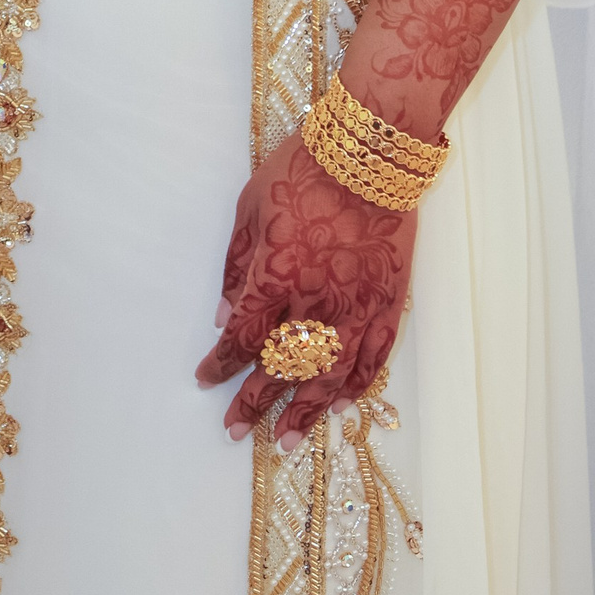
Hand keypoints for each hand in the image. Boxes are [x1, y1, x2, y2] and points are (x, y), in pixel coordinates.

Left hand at [194, 132, 413, 447]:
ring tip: (287, 441)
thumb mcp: (249, 208)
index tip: (205, 379)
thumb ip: (236, 267)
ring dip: (305, 413)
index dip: (220, 364)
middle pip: (280, 369)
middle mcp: (314, 304)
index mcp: (274, 278)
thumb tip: (225, 314)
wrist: (368, 153)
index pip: (241, 338)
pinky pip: (373, 359)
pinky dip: (355, 387)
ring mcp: (357, 308)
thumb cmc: (300, 172)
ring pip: (329, 378)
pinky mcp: (390, 304)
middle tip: (235, 431)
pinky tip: (339, 407)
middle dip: (253, 403)